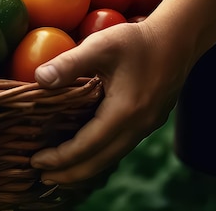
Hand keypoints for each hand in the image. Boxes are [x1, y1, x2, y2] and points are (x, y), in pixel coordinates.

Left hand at [30, 19, 188, 183]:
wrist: (179, 38)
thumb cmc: (137, 39)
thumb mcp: (100, 45)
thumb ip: (68, 62)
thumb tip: (38, 78)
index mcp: (125, 112)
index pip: (88, 146)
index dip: (60, 158)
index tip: (36, 161)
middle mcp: (138, 126)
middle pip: (100, 161)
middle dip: (70, 173)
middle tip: (41, 177)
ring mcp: (146, 126)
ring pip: (112, 157)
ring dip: (84, 168)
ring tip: (58, 172)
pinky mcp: (149, 121)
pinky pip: (120, 147)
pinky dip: (98, 156)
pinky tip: (85, 152)